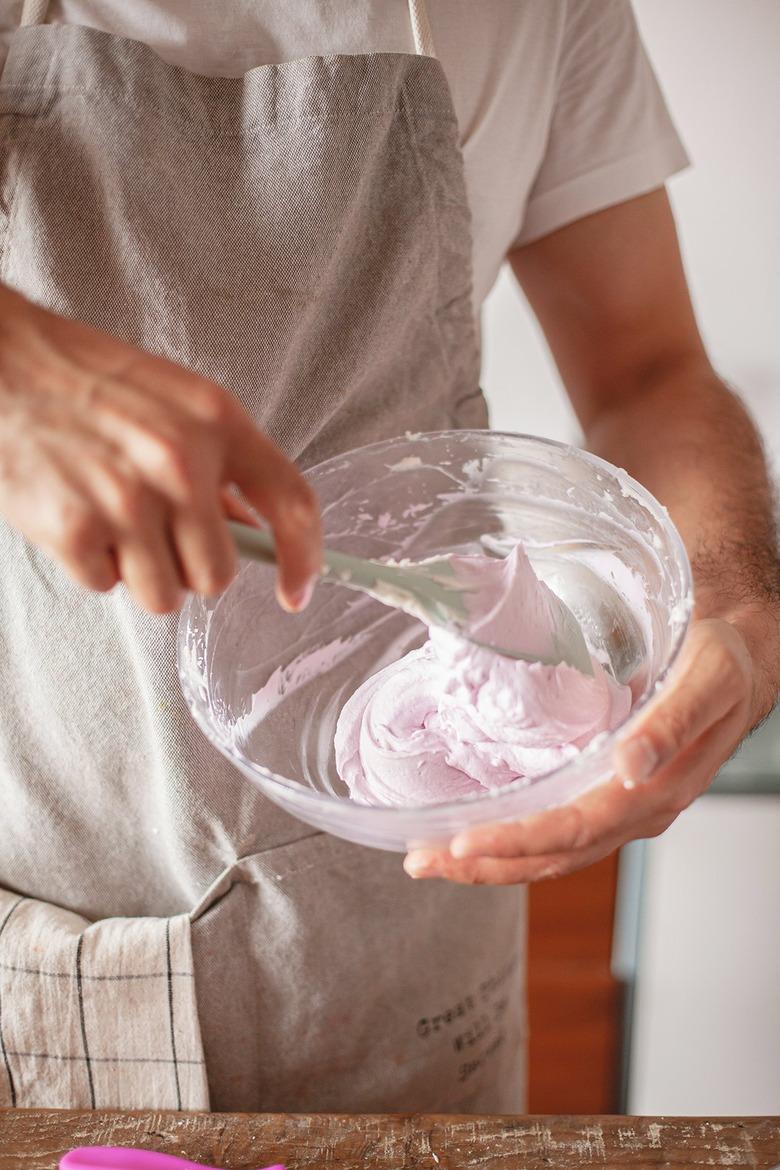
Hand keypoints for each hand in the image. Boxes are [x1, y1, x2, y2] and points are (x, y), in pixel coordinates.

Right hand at [0, 284, 320, 613]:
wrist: (5, 366)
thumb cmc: (92, 384)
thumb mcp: (178, 403)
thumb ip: (224, 465)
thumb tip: (257, 531)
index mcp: (217, 423)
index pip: (291, 502)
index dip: (305, 558)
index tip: (298, 591)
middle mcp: (179, 463)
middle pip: (219, 575)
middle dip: (192, 567)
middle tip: (161, 533)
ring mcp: (126, 500)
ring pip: (165, 596)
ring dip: (143, 574)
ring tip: (116, 522)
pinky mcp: (74, 530)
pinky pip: (107, 586)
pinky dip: (95, 565)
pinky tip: (81, 517)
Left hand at [404, 614, 775, 884]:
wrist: (737, 662)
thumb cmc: (721, 664)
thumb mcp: (707, 679)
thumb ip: (670, 722)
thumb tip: (629, 765)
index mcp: (657, 791)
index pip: (577, 830)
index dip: (519, 841)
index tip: (464, 841)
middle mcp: (635, 811)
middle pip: (553, 856)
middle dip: (485, 864)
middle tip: (421, 861)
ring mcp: (620, 808)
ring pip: (550, 852)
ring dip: (490, 860)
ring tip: (430, 857)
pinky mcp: (605, 794)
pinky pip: (554, 829)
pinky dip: (510, 838)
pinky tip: (474, 831)